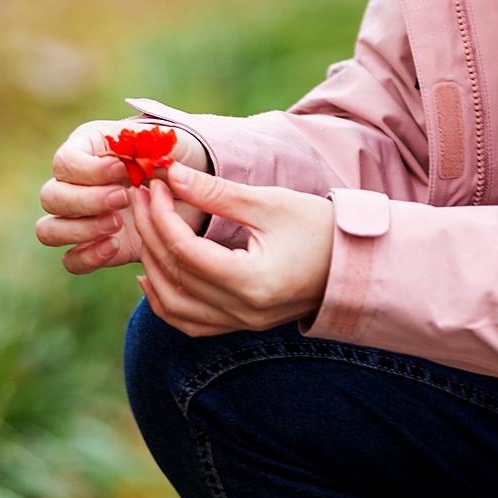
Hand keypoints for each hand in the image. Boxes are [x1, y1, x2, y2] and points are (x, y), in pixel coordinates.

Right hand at [36, 116, 205, 272]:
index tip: (122, 170)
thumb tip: (131, 162)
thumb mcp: (167, 146)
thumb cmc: (176, 159)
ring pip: (48, 230)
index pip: (64, 162)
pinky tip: (116, 246)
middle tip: (123, 198)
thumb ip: (149, 147)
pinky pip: (71, 260)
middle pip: (50, 197)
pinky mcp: (93, 247)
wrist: (193, 192)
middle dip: (86, 200)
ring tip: (118, 224)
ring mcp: (81, 219)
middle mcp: (74, 185)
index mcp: (86, 150)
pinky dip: (88, 257)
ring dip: (80, 229)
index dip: (89, 170)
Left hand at [134, 162, 335, 335]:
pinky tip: (152, 276)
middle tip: (141, 198)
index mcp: (251, 281)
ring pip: (175, 307)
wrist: (356, 265)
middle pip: (175, 277)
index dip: (162, 215)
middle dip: (150, 234)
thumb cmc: (320, 229)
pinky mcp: (242, 325)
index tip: (154, 185)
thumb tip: (170, 173)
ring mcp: (241, 323)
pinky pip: (190, 323)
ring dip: (152, 268)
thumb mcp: (269, 204)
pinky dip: (165, 302)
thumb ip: (216, 192)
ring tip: (144, 230)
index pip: (186, 251)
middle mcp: (243, 310)